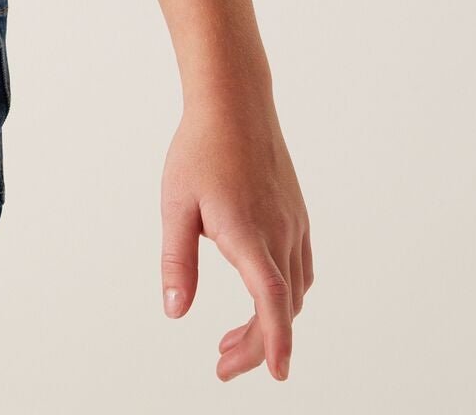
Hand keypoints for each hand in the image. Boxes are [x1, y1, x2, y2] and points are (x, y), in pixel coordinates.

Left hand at [159, 89, 311, 380]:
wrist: (235, 102)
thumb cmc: (199, 149)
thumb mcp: (176, 205)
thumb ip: (177, 262)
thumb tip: (175, 311)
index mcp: (248, 232)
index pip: (271, 299)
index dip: (275, 340)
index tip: (276, 373)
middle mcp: (280, 232)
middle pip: (281, 305)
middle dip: (257, 344)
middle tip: (223, 365)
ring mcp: (294, 223)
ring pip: (293, 290)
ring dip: (269, 321)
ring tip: (230, 341)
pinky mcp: (296, 214)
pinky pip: (300, 267)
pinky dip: (284, 294)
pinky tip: (261, 296)